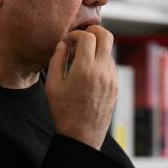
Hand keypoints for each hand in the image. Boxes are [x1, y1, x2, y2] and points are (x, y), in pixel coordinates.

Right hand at [44, 25, 116, 149]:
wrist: (81, 136)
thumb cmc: (63, 111)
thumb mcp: (52, 85)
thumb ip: (56, 60)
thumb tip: (63, 44)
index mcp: (85, 69)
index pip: (88, 36)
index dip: (76, 34)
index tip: (68, 41)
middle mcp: (102, 71)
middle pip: (106, 35)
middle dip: (94, 31)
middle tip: (82, 37)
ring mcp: (112, 78)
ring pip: (109, 50)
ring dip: (97, 47)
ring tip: (81, 58)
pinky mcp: (116, 85)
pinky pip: (110, 64)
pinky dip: (101, 60)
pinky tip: (88, 70)